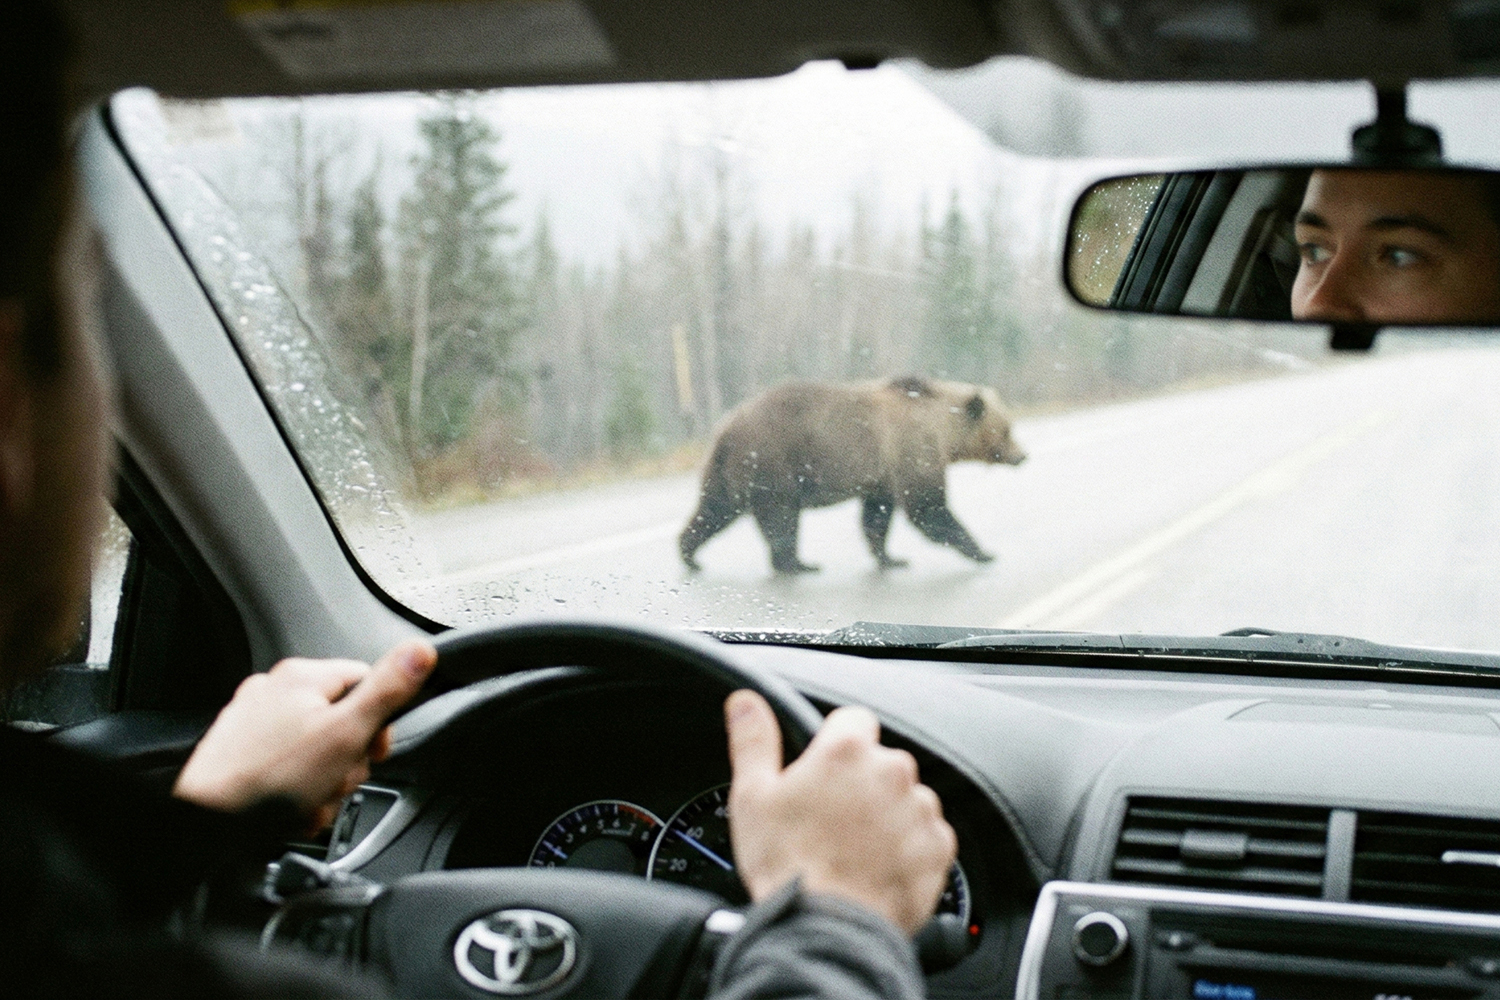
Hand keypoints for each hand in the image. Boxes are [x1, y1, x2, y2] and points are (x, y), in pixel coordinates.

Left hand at [174, 640, 436, 828]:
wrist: (204, 824)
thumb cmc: (270, 782)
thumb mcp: (346, 734)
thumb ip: (387, 691)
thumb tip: (421, 651)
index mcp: (302, 677)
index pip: (367, 682)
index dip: (379, 723)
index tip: (373, 751)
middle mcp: (273, 691)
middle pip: (342, 720)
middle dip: (346, 761)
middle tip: (334, 781)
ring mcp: (252, 723)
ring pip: (314, 750)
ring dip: (321, 784)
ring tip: (306, 801)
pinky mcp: (238, 754)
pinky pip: (285, 768)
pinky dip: (293, 792)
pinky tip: (288, 810)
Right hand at [724, 689, 956, 934]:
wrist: (827, 929)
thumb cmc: (788, 865)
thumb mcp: (752, 797)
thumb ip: (754, 740)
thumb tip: (745, 702)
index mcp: (846, 751)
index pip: (852, 720)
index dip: (835, 744)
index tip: (824, 771)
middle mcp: (891, 771)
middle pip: (879, 762)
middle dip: (860, 784)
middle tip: (831, 820)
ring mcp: (920, 809)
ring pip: (905, 798)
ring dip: (886, 815)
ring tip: (854, 850)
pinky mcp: (938, 846)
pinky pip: (926, 835)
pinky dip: (908, 847)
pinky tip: (877, 866)